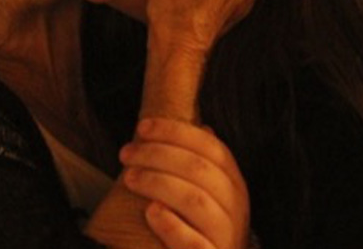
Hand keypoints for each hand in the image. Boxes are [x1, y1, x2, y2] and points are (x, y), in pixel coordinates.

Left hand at [121, 118, 250, 248]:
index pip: (212, 148)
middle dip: (158, 154)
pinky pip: (194, 243)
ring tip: (130, 178)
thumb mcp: (203, 194)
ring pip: (196, 200)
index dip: (177, 133)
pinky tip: (151, 212)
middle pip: (200, 169)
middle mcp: (236, 209)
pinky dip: (171, 224)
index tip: (143, 127)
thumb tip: (203, 126)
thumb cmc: (197, 229)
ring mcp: (225, 237)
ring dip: (158, 182)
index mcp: (234, 185)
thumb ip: (198, 166)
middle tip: (126, 153)